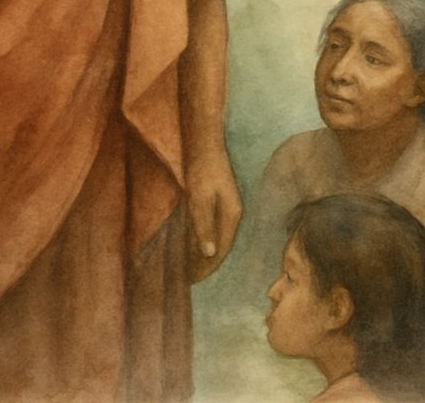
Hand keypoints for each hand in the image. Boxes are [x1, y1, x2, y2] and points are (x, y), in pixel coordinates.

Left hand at [185, 147, 241, 282]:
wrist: (205, 145)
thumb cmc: (201, 170)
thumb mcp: (199, 199)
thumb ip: (203, 225)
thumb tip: (209, 253)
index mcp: (231, 215)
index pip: (220, 249)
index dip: (207, 266)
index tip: (194, 280)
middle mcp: (233, 214)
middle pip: (221, 246)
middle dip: (207, 263)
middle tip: (191, 279)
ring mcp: (228, 208)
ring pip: (217, 237)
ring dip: (205, 252)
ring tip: (192, 266)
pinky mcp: (220, 202)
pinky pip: (213, 227)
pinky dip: (204, 238)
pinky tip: (195, 243)